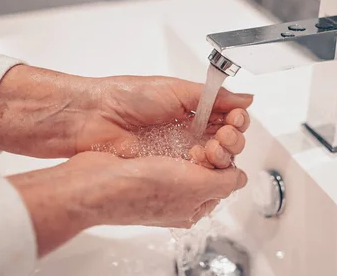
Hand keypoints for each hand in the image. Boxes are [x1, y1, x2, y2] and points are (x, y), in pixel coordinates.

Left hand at [0, 66, 252, 167]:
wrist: (92, 117)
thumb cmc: (127, 96)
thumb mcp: (176, 89)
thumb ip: (214, 97)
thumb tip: (246, 98)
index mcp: (192, 109)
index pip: (228, 117)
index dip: (236, 119)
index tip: (235, 118)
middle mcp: (188, 131)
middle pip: (227, 140)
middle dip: (233, 138)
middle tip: (224, 135)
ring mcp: (178, 152)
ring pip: (215, 159)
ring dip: (222, 153)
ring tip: (210, 147)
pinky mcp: (167, 169)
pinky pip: (195, 175)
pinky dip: (204, 169)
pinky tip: (198, 160)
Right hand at [8, 152, 247, 256]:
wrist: (94, 182)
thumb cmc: (138, 189)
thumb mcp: (194, 187)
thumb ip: (224, 181)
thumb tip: (242, 178)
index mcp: (193, 206)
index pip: (224, 179)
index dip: (226, 159)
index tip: (217, 145)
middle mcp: (179, 194)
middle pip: (210, 164)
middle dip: (215, 146)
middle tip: (207, 138)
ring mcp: (161, 177)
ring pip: (193, 151)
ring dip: (199, 138)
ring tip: (192, 135)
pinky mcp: (146, 161)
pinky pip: (172, 144)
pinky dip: (178, 135)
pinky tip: (175, 130)